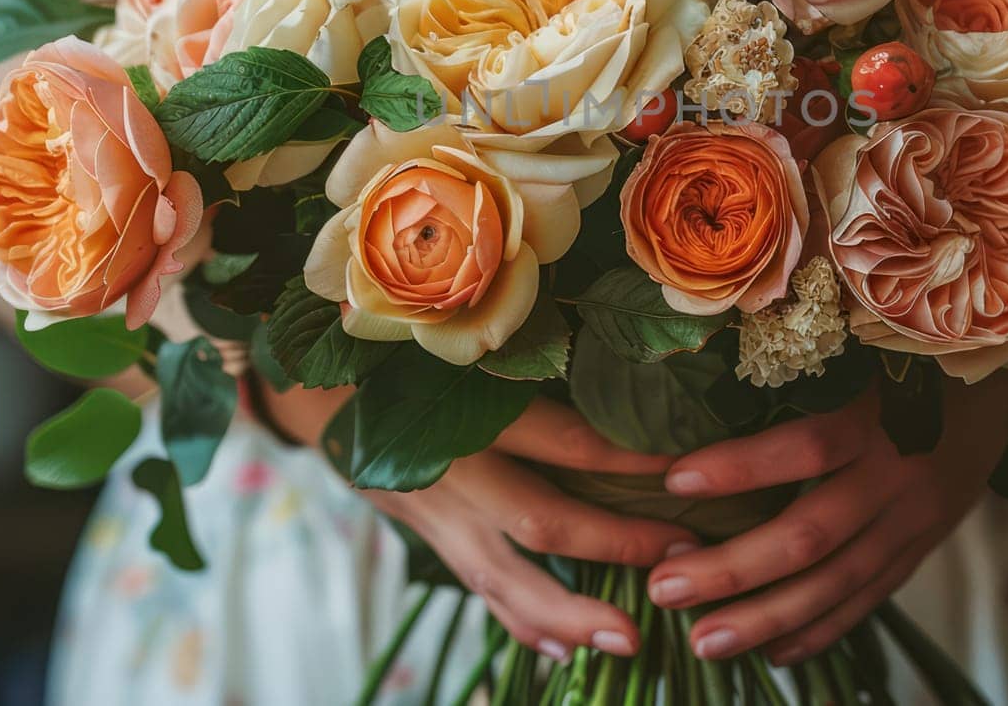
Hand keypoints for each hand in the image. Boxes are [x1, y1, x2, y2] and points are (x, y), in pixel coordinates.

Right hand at [282, 389, 700, 661]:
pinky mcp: (431, 540)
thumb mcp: (467, 356)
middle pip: (543, 519)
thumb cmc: (413, 361)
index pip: (565, 439)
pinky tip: (568, 651)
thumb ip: (532, 377)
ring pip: (506, 577)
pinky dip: (524, 622)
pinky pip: (482, 592)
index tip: (686, 469)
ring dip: (569, 613)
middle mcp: (455, 470)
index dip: (628, 457)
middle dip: (616, 543)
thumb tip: (629, 390)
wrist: (321, 394)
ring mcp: (438, 515)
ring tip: (627, 640)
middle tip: (684, 557)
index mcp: (471, 410)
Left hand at [645, 375, 1007, 665]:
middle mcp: (900, 474)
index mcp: (881, 413)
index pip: (807, 447)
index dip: (742, 467)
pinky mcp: (922, 548)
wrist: (1001, 386)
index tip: (673, 478)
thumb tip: (706, 379)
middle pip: (811, 535)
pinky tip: (772, 653)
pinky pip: (868, 599)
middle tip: (663, 587)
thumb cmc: (908, 352)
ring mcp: (914, 520)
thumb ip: (805, 366)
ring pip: (836, 584)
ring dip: (766, 618)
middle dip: (732, 568)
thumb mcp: (866, 346)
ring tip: (702, 640)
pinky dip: (820, 629)